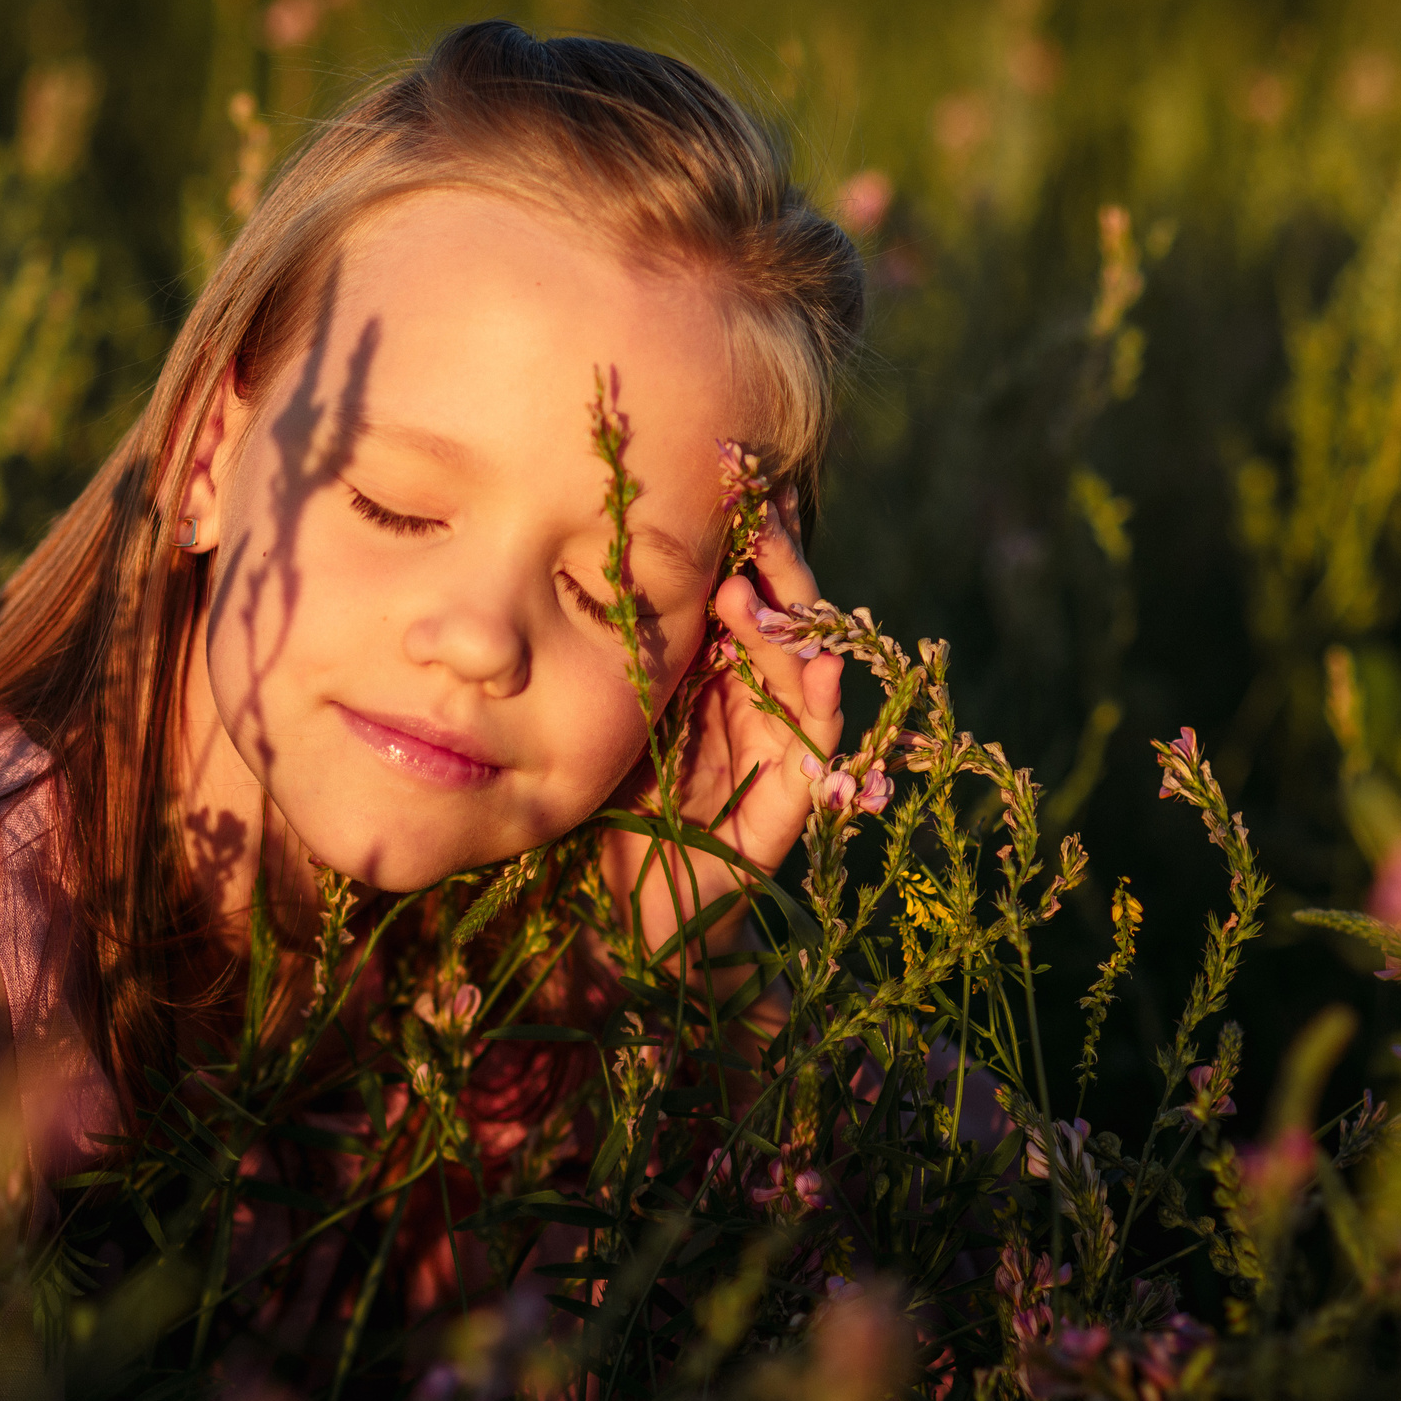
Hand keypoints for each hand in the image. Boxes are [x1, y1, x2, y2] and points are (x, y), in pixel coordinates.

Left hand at [598, 505, 843, 974]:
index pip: (741, 596)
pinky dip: (817, 711)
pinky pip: (812, 756)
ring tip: (760, 589)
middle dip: (775, 566)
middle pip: (781, 623)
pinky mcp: (781, 816)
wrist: (634, 919)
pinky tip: (817, 669)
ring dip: (787, 631)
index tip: (736, 481)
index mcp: (714, 682)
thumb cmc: (620, 814)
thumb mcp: (612, 718)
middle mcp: (753, 711)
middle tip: (760, 514)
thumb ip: (620, 658)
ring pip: (800, 677)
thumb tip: (583, 573)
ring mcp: (774, 759)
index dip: (746, 541)